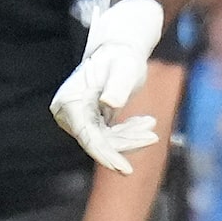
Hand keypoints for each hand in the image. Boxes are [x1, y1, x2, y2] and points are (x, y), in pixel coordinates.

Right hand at [51, 0, 164, 173]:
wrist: (119, 50)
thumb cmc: (122, 56)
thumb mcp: (124, 68)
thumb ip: (117, 85)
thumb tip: (109, 103)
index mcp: (70, 100)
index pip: (87, 136)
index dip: (106, 154)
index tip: (124, 170)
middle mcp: (68, 112)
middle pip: (97, 141)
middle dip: (125, 144)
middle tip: (152, 138)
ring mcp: (78, 118)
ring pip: (106, 141)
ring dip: (130, 137)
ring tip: (151, 126)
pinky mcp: (89, 121)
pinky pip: (109, 135)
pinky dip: (128, 133)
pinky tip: (146, 123)